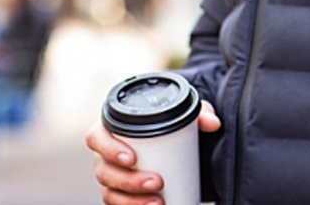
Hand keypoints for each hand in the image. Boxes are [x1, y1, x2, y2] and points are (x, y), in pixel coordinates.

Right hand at [86, 100, 221, 204]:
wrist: (176, 141)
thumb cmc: (172, 122)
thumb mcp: (185, 114)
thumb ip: (200, 113)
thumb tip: (213, 124)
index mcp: (113, 128)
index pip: (96, 137)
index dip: (108, 149)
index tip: (132, 159)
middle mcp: (106, 154)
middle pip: (104, 171)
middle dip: (129, 181)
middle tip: (157, 182)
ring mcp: (111, 174)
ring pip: (110, 191)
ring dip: (131, 200)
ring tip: (157, 202)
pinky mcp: (120, 192)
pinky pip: (118, 204)